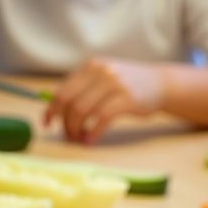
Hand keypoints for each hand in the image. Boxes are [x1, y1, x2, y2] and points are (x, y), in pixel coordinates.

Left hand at [44, 58, 165, 142]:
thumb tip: (57, 109)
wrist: (160, 83)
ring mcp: (114, 84)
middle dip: (65, 123)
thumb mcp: (104, 78)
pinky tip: (91, 140)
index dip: (51, 110)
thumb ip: (84, 88)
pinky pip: (101, 119)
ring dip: (77, 130)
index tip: (47, 124)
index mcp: (91, 67)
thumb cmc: (128, 86)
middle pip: (69, 102)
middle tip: (69, 136)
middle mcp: (100, 71)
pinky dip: (93, 133)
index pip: (62, 90)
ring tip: (80, 139)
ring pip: (82, 111)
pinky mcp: (126, 99)